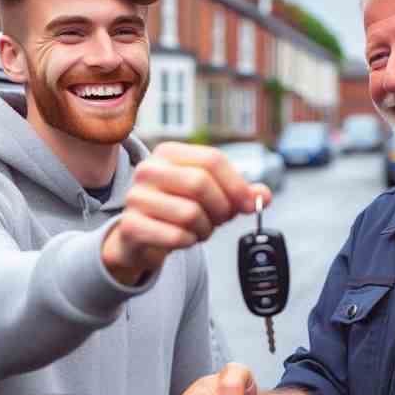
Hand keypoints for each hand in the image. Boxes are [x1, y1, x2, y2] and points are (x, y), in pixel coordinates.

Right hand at [101, 142, 271, 284]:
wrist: (141, 236)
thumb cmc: (179, 209)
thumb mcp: (212, 196)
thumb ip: (239, 193)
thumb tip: (263, 196)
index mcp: (169, 152)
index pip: (212, 159)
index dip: (236, 184)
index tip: (248, 204)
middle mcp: (149, 169)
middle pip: (200, 183)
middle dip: (221, 208)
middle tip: (221, 219)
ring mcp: (136, 197)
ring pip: (189, 213)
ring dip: (205, 228)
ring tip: (200, 229)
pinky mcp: (131, 225)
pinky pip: (176, 236)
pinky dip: (189, 242)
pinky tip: (184, 238)